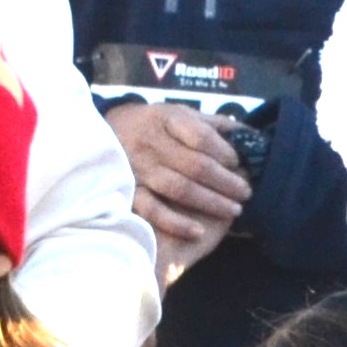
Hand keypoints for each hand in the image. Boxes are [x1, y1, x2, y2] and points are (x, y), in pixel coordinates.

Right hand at [105, 101, 248, 285]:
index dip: (223, 152)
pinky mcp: (130, 192)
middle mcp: (152, 143)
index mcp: (166, 119)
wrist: (101, 138)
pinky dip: (176, 223)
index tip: (238, 163)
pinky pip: (153, 210)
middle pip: (196, 165)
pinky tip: (198, 231)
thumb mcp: (176, 114)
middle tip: (245, 192)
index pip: (201, 136)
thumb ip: (209, 123)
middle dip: (226, 181)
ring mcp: (139, 169)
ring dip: (211, 202)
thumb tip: (245, 132)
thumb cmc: (151, 127)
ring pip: (180, 189)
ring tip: (234, 209)